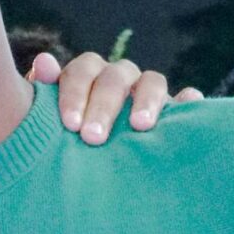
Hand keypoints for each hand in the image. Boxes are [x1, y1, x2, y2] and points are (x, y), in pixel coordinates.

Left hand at [28, 48, 196, 142]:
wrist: (92, 170)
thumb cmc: (69, 142)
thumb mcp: (51, 122)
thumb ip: (46, 97)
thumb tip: (43, 63)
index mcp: (89, 76)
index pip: (83, 71)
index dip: (75, 93)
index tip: (70, 124)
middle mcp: (119, 79)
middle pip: (115, 77)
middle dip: (104, 106)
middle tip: (93, 137)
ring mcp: (148, 93)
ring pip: (152, 81)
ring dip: (146, 99)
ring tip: (140, 126)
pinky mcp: (174, 111)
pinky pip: (187, 100)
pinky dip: (188, 101)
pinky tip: (189, 107)